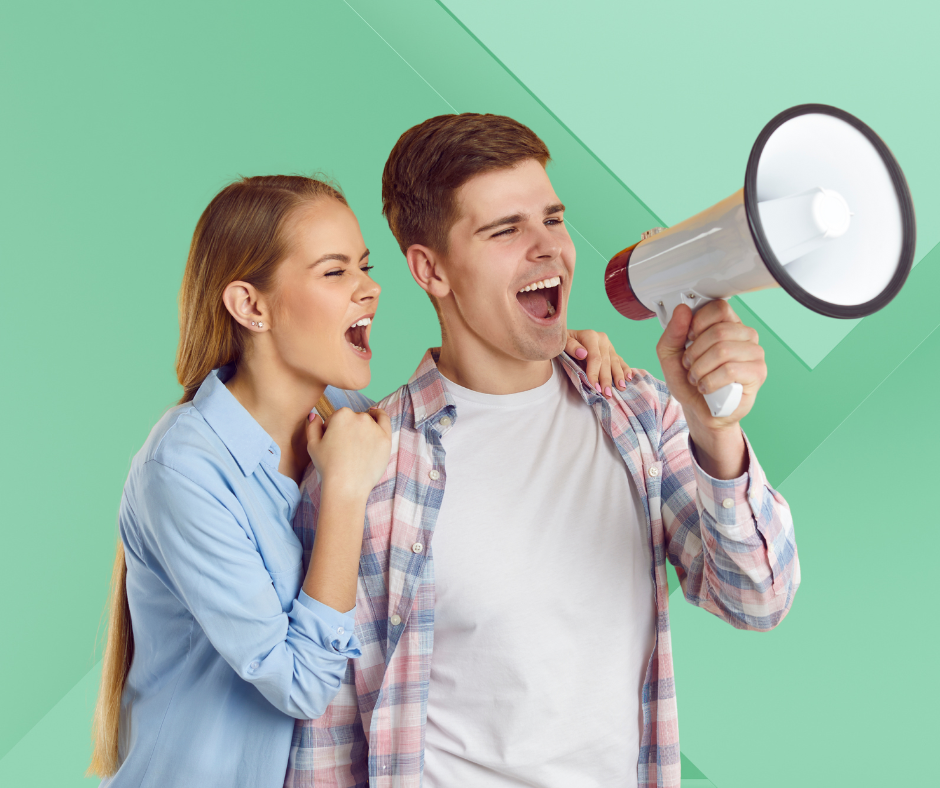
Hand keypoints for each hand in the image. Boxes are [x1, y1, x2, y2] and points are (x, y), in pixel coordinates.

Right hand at [305, 406, 391, 498]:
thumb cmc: (328, 466)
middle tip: (345, 449)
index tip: (333, 444)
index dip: (332, 431)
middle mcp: (360, 417)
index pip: (336, 418)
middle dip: (348, 430)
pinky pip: (384, 420)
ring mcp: (374, 428)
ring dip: (362, 428)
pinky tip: (375, 415)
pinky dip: (379, 416)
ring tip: (358, 445)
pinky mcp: (385, 438)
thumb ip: (313, 426)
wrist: (346, 486)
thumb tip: (315, 415)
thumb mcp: (312, 445)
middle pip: (353, 419)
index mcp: (341, 415)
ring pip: (367, 422)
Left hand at [566, 329, 632, 398]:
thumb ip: (571, 346)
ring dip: (618, 376)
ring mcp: (608, 345)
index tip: (595, 388)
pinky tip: (629, 378)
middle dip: (606, 379)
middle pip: (606, 362)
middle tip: (607, 394)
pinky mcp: (611, 350)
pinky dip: (625, 369)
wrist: (567, 337)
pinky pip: (620, 360)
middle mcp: (602, 339)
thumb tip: (583, 353)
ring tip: (621, 388)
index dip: (595, 373)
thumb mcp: (562, 342)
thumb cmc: (563, 343)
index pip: (594, 358)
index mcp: (590, 336)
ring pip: (615, 362)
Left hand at [657, 300, 765, 428]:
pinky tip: (706, 388)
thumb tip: (682, 310)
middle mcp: (745, 336)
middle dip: (695, 352)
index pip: (719, 307)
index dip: (698, 323)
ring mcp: (755, 354)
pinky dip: (709, 382)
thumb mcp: (670, 355)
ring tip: (697, 378)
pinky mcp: (757, 373)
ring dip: (700, 369)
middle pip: (718, 331)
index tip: (689, 338)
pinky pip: (730, 371)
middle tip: (690, 365)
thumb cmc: (690, 381)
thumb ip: (672, 333)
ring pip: (723, 350)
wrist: (699, 410)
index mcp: (727, 324)